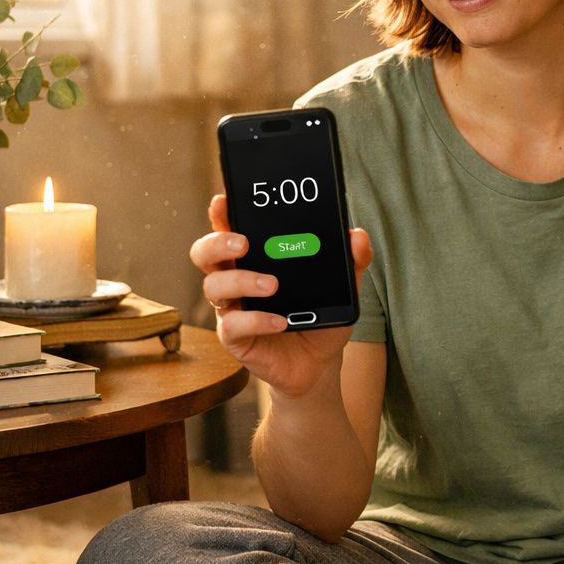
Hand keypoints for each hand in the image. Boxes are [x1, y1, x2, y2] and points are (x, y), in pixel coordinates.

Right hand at [189, 194, 372, 396]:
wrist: (319, 363)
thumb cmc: (319, 317)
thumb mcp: (342, 288)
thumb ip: (351, 261)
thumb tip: (358, 236)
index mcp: (254, 258)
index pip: (228, 229)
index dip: (220, 214)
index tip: (224, 201)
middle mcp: (235, 279)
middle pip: (204, 253)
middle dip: (217, 242)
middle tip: (243, 243)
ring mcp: (231, 308)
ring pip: (213, 286)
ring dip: (242, 281)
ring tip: (272, 285)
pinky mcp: (235, 337)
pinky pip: (233, 325)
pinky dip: (256, 320)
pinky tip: (280, 322)